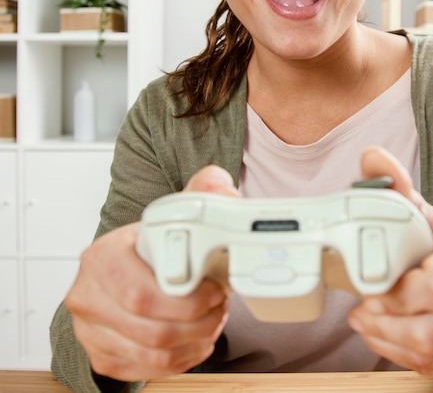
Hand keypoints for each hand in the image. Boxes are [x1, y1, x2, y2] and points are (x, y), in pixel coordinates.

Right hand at [65, 165, 238, 381]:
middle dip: (198, 323)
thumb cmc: (147, 244)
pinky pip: (147, 370)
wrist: (119, 268)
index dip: (188, 299)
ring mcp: (91, 330)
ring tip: (213, 322)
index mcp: (103, 256)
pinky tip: (196, 340)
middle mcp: (88, 295)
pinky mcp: (103, 355)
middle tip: (220, 308)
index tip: (217, 291)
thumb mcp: (170, 210)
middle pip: (149, 329)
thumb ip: (200, 191)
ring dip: (194, 342)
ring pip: (151, 354)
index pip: (141, 292)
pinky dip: (181, 359)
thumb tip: (219, 186)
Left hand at [348, 147, 432, 378]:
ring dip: (388, 343)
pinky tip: (394, 338)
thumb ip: (393, 186)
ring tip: (370, 324)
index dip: (399, 297)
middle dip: (385, 326)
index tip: (368, 295)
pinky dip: (407, 358)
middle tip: (360, 313)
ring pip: (432, 355)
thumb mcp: (422, 215)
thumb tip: (371, 155)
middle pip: (432, 331)